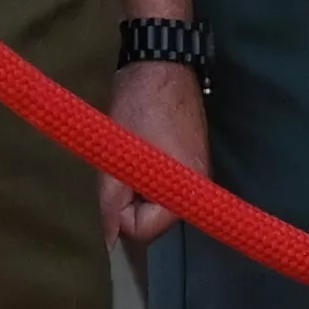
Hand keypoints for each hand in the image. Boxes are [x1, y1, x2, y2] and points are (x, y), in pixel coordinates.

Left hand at [102, 62, 206, 244]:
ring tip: (127, 157)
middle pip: (152, 219)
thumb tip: (110, 241)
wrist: (161, 67)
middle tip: (119, 167)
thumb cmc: (139, 109)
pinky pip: (161, 185)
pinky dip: (144, 176)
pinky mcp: (189, 162)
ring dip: (134, 187)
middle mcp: (198, 190)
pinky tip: (137, 153)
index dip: (120, 215)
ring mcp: (196, 176)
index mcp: (185, 192)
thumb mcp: (118, 158)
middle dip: (128, 202)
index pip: (146, 231)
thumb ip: (111, 202)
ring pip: (154, 202)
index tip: (113, 184)